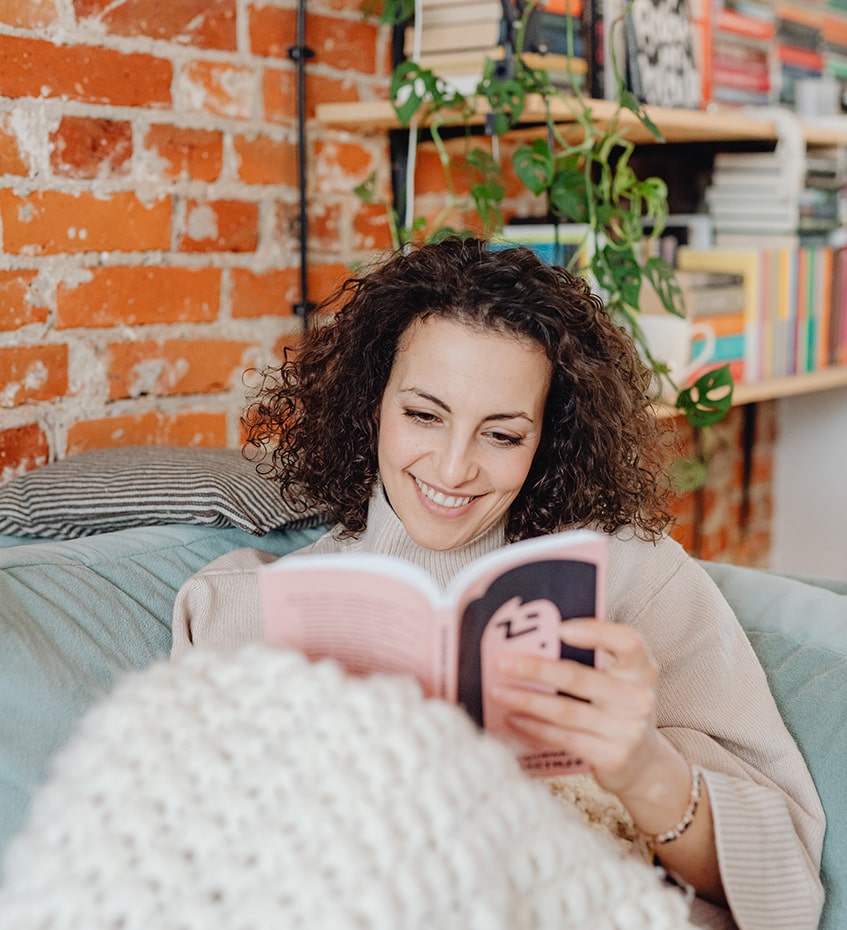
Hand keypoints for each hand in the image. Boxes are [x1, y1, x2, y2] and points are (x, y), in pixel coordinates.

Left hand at [490, 618, 662, 795]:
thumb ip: (595, 659)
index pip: (628, 641)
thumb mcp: (620, 681)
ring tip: (498, 691)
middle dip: (536, 669)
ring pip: (566, 710)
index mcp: (642, 670)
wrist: (645, 764)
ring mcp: (628, 730)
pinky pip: (564, 738)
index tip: (560, 628)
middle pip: (581, 677)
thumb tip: (538, 637)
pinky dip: (535, 727)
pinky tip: (514, 718)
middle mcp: (639, 698)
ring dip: (527, 700)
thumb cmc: (619, 708)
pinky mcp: (612, 757)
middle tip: (503, 662)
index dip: (596, 632)